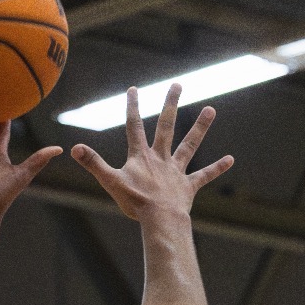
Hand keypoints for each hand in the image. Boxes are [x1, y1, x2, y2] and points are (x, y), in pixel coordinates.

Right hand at [71, 83, 233, 221]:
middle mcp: (161, 158)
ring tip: (211, 109)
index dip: (132, 107)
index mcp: (141, 156)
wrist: (160, 219)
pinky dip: (217, 168)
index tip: (134, 89)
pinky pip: (204, 175)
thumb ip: (93, 163)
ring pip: (190, 145)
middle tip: (177, 84)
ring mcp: (176, 171)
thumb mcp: (110, 182)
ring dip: (200, 127)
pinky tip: (230, 159)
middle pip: (166, 126)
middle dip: (170, 104)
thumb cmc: (135, 202)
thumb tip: (74, 148)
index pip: (134, 126)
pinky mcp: (188, 186)